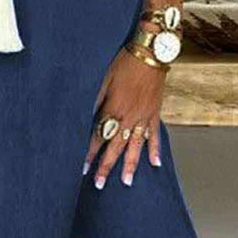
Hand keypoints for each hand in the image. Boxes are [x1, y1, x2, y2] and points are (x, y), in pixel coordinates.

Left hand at [82, 45, 164, 188]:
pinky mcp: (154, 113)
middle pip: (115, 147)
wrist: (151, 53)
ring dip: (129, 165)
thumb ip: (94, 100)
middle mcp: (128, 118)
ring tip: (125, 182)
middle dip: (106, 166)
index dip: (89, 153)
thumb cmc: (124, 63)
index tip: (82, 167)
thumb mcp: (102, 79)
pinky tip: (154, 164)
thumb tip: (84, 116)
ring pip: (135, 147)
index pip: (98, 136)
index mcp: (113, 109)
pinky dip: (155, 150)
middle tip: (99, 184)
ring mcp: (143, 117)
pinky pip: (154, 135)